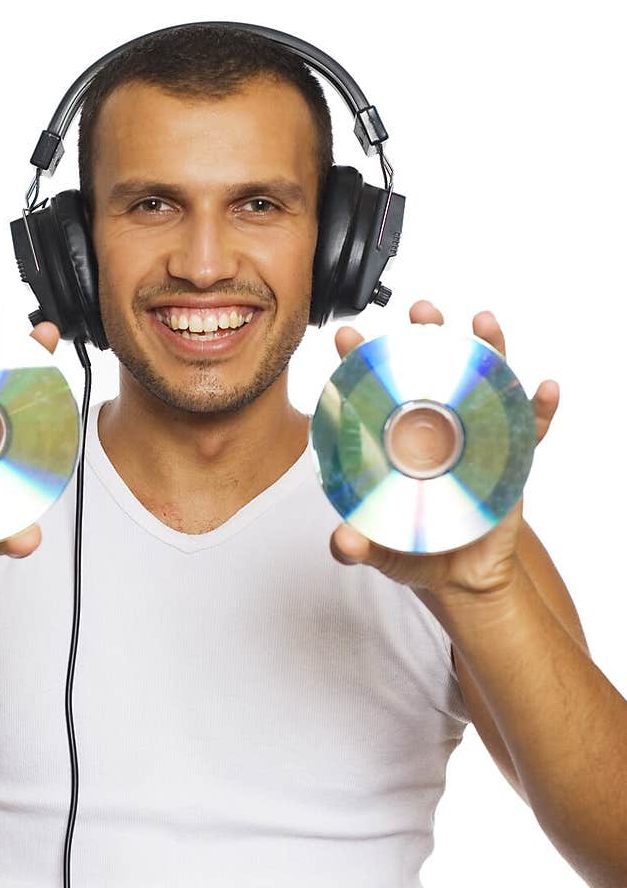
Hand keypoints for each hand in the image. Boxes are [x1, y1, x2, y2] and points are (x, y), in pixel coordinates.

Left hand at [328, 300, 559, 600]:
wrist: (460, 576)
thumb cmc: (415, 549)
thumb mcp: (381, 550)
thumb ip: (357, 547)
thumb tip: (344, 542)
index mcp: (398, 439)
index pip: (376, 390)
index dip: (362, 360)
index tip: (346, 336)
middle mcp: (437, 426)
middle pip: (435, 369)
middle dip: (427, 333)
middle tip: (420, 311)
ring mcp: (476, 435)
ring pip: (485, 382)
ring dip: (488, 348)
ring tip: (483, 322)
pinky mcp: (511, 456)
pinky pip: (531, 428)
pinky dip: (540, 407)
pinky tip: (544, 389)